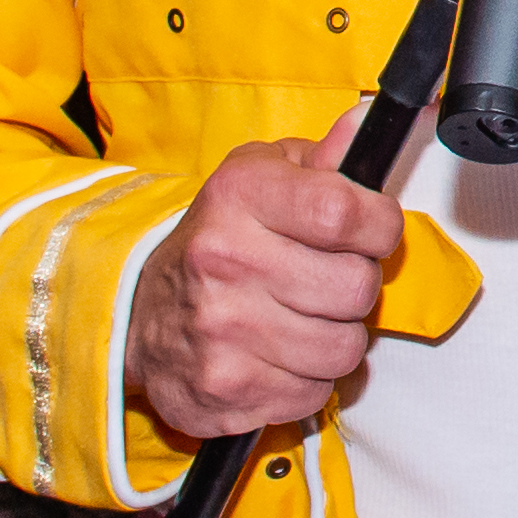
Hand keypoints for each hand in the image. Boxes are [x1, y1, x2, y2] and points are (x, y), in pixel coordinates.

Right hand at [132, 136, 410, 442]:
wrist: (138, 313)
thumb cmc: (217, 241)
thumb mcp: (259, 178)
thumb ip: (321, 158)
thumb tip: (368, 125)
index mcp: (239, 197)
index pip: (346, 213)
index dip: (379, 225)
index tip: (371, 229)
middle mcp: (226, 262)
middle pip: (356, 287)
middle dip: (355, 286)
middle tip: (324, 279)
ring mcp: (223, 332)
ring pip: (345, 348)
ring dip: (335, 338)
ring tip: (301, 319)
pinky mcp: (226, 390)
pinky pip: (314, 392)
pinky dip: (307, 379)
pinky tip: (277, 356)